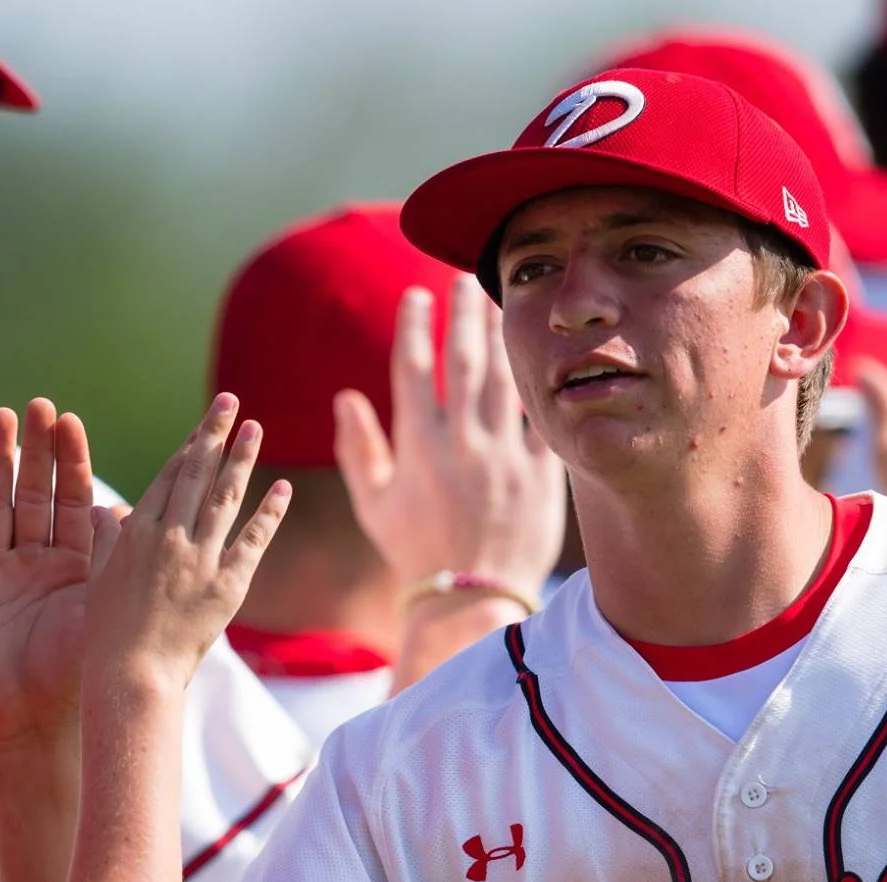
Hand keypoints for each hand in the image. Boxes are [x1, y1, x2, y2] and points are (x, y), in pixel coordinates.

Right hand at [0, 398, 97, 756]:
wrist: (34, 728)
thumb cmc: (76, 678)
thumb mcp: (98, 609)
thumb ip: (109, 562)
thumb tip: (126, 508)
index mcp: (73, 569)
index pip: (73, 502)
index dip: (70, 462)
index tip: (70, 421)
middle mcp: (33, 567)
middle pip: (33, 495)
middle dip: (36, 451)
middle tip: (37, 405)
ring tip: (0, 418)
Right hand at [81, 393, 288, 694]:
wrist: (132, 674)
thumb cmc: (107, 632)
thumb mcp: (97, 579)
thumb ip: (104, 540)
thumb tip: (103, 509)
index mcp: (136, 531)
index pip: (168, 476)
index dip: (190, 445)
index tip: (204, 423)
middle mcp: (169, 537)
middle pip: (197, 474)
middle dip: (215, 434)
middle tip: (231, 402)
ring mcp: (199, 559)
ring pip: (225, 497)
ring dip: (242, 459)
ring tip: (255, 427)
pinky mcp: (227, 585)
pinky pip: (253, 541)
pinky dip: (270, 513)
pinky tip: (282, 488)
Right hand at [335, 274, 566, 595]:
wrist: (471, 599)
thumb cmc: (416, 552)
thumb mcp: (374, 506)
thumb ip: (358, 449)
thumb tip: (346, 397)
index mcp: (418, 449)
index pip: (413, 369)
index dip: (413, 326)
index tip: (416, 295)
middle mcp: (462, 445)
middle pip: (464, 361)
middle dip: (463, 312)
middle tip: (465, 277)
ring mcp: (504, 457)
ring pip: (505, 379)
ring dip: (502, 334)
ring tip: (502, 301)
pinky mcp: (540, 472)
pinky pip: (540, 416)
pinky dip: (539, 382)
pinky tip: (540, 353)